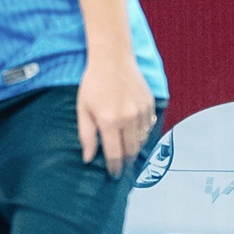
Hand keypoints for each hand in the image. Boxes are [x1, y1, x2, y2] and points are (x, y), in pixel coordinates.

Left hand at [77, 53, 157, 177]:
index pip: (114, 154)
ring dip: (134, 146)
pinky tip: (133, 130)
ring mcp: (142, 111)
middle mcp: (128, 118)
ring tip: (126, 147)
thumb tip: (88, 158)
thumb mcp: (83, 109)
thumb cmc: (93, 83)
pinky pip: (149, 127)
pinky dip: (142, 132)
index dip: (114, 167)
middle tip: (119, 164)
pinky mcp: (150, 104)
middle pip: (131, 151)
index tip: (113, 174)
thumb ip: (86, 136)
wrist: (113, 58)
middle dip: (125, 160)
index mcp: (109, 121)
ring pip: (142, 140)